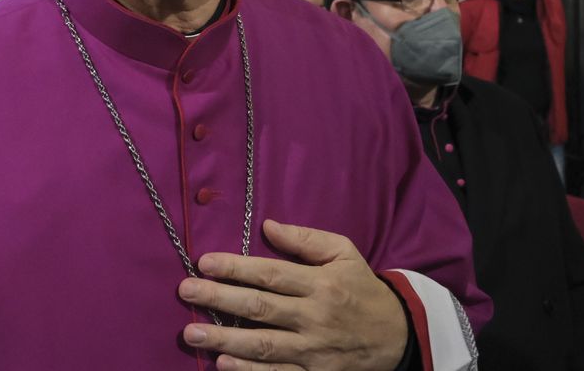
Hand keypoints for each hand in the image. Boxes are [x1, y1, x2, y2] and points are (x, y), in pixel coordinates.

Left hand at [177, 219, 407, 370]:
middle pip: (260, 308)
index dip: (236, 268)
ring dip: (224, 340)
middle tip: (185, 292)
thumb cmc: (362, 288)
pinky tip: (223, 365)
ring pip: (264, 345)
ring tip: (191, 333)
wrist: (397, 335)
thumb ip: (306, 240)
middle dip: (219, 299)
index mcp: (321, 284)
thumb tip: (268, 226)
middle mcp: (315, 317)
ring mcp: (314, 350)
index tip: (204, 262)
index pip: (271, 274)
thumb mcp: (344, 254)